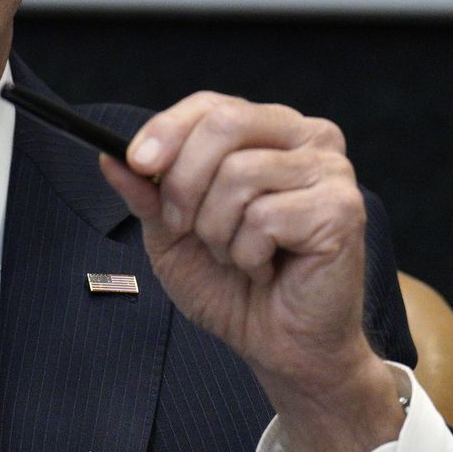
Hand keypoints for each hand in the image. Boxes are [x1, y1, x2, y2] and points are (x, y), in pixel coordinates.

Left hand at [98, 91, 400, 451]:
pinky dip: (248, 253)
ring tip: (236, 256)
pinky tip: (266, 269)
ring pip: (240, 174)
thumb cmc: (233, 285)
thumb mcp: (172, 234)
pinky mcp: (342, 209)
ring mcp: (331, 172)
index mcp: (270, 132)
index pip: (212, 105)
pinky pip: (265, 216)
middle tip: (185, 228)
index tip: (137, 163)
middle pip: (225, 125)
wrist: (280, 346)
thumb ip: (147, 193)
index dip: (167, 129)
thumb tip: (110, 158)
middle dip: (185, 183)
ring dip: (217, 229)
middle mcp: (308, 139)